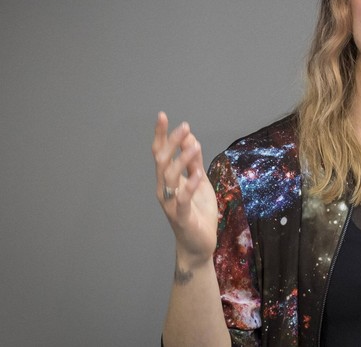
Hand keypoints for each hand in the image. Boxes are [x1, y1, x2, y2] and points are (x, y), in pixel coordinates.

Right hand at [153, 112, 218, 265]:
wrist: (199, 245)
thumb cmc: (198, 212)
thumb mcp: (199, 182)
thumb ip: (194, 163)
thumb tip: (190, 138)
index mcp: (168, 180)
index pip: (160, 154)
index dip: (161, 135)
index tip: (163, 116)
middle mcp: (165, 190)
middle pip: (162, 161)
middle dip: (171, 142)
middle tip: (184, 127)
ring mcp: (172, 204)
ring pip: (170, 178)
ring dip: (182, 160)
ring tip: (194, 145)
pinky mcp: (182, 217)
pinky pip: (183, 199)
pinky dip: (189, 185)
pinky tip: (198, 174)